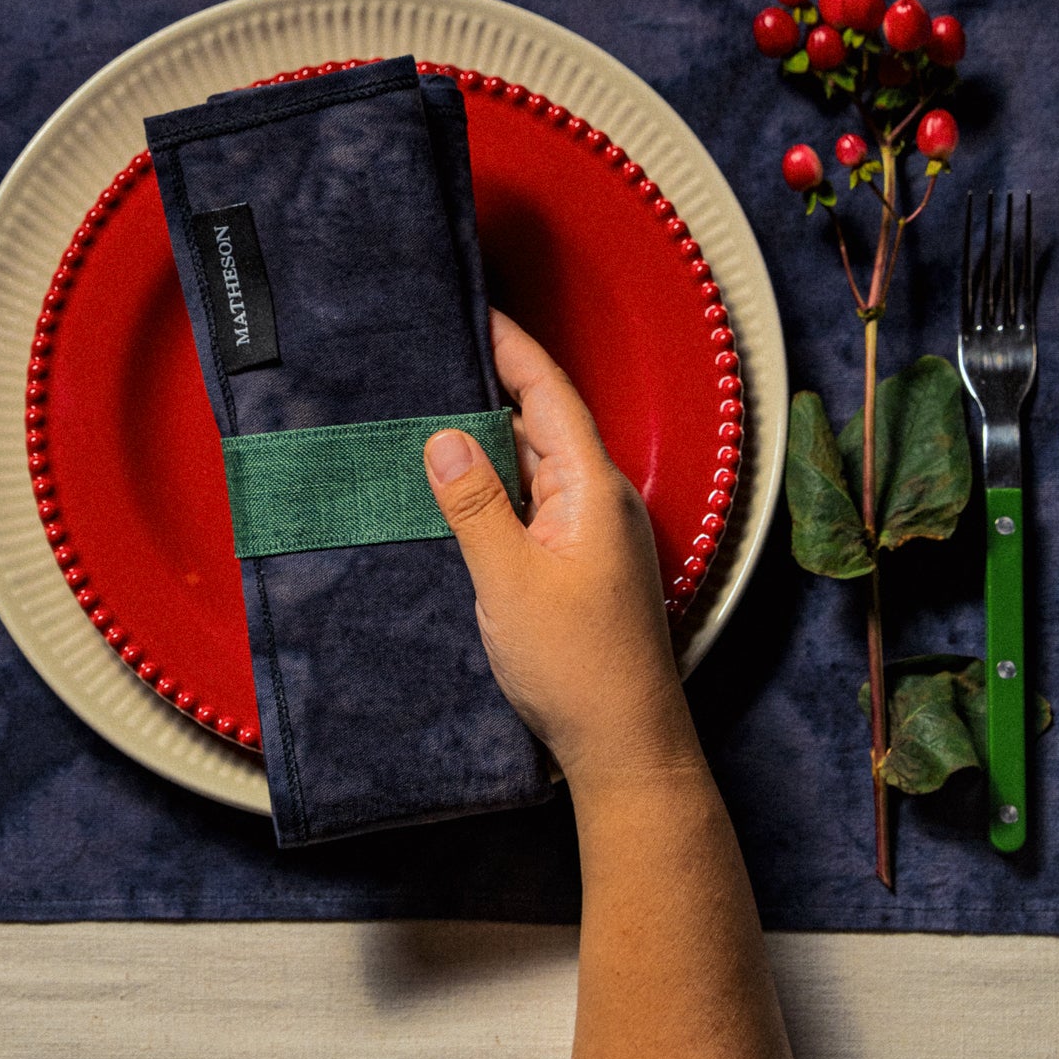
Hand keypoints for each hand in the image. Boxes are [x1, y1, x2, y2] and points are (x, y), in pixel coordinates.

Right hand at [423, 309, 701, 795]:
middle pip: (543, 424)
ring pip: (536, 467)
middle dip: (492, 388)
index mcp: (593, 488)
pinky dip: (499, 487)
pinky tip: (460, 492)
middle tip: (435, 357)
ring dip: (491, 442)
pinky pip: (536, 505)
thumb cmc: (578, 667)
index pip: (549, 394)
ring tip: (432, 414)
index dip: (512, 348)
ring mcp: (593, 534)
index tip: (475, 311)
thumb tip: (443, 438)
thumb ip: (475, 505)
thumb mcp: (509, 580)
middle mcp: (600, 501)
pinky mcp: (581, 566)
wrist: (627, 747)